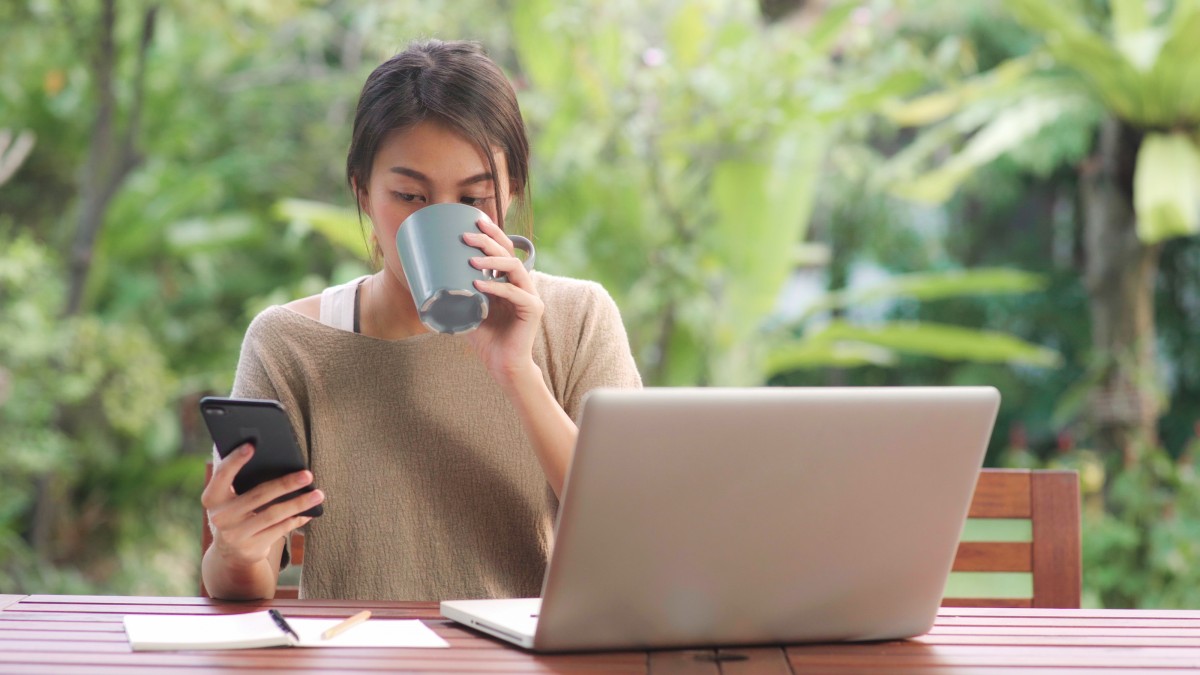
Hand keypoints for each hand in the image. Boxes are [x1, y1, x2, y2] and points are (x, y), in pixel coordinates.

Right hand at [201, 443, 322, 569]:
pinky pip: (279, 530)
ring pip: (273, 514)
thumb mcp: (230, 499)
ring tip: (318, 494)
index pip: (222, 474)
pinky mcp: (251, 548)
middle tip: (307, 474)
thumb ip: (242, 480)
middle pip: (258, 495)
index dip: (235, 460)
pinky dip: (297, 519)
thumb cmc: (236, 513)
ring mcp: (235, 534)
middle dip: (285, 483)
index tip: (252, 445)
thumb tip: (276, 458)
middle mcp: (220, 517)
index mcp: (212, 498)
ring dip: (298, 503)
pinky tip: (310, 511)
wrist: (230, 553)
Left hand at [463, 215, 543, 380]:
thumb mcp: (467, 310)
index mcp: (509, 281)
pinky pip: (515, 293)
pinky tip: (479, 284)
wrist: (503, 365)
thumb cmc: (486, 339)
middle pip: (509, 253)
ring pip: (514, 268)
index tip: (475, 220)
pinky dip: (496, 287)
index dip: (492, 233)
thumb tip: (426, 280)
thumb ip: (458, 294)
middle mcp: (522, 285)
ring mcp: (530, 296)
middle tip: (467, 235)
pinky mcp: (533, 310)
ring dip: (492, 260)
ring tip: (471, 258)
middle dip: (488, 240)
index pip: (504, 250)